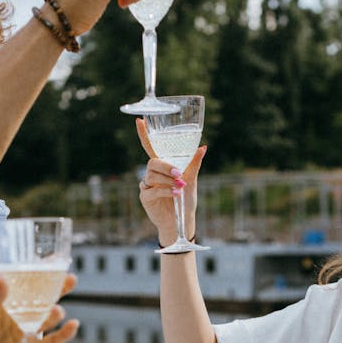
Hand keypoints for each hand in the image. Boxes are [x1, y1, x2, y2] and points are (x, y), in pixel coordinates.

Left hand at [0, 279, 77, 342]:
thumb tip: (4, 279)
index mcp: (4, 305)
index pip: (26, 286)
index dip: (41, 275)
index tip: (54, 263)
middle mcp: (18, 317)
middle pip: (42, 300)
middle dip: (57, 290)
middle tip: (70, 279)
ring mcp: (26, 334)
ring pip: (47, 320)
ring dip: (55, 313)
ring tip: (57, 310)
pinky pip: (51, 342)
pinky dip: (63, 335)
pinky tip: (73, 325)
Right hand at [136, 117, 206, 245]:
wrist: (182, 222)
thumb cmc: (185, 201)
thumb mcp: (191, 180)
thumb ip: (193, 164)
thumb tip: (202, 147)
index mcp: (163, 167)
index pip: (151, 147)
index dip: (144, 134)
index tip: (139, 120)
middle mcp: (153, 174)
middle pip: (153, 161)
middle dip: (166, 166)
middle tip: (179, 174)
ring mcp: (147, 185)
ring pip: (151, 175)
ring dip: (167, 180)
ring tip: (180, 187)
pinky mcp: (145, 197)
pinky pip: (152, 189)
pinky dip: (165, 190)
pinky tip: (176, 194)